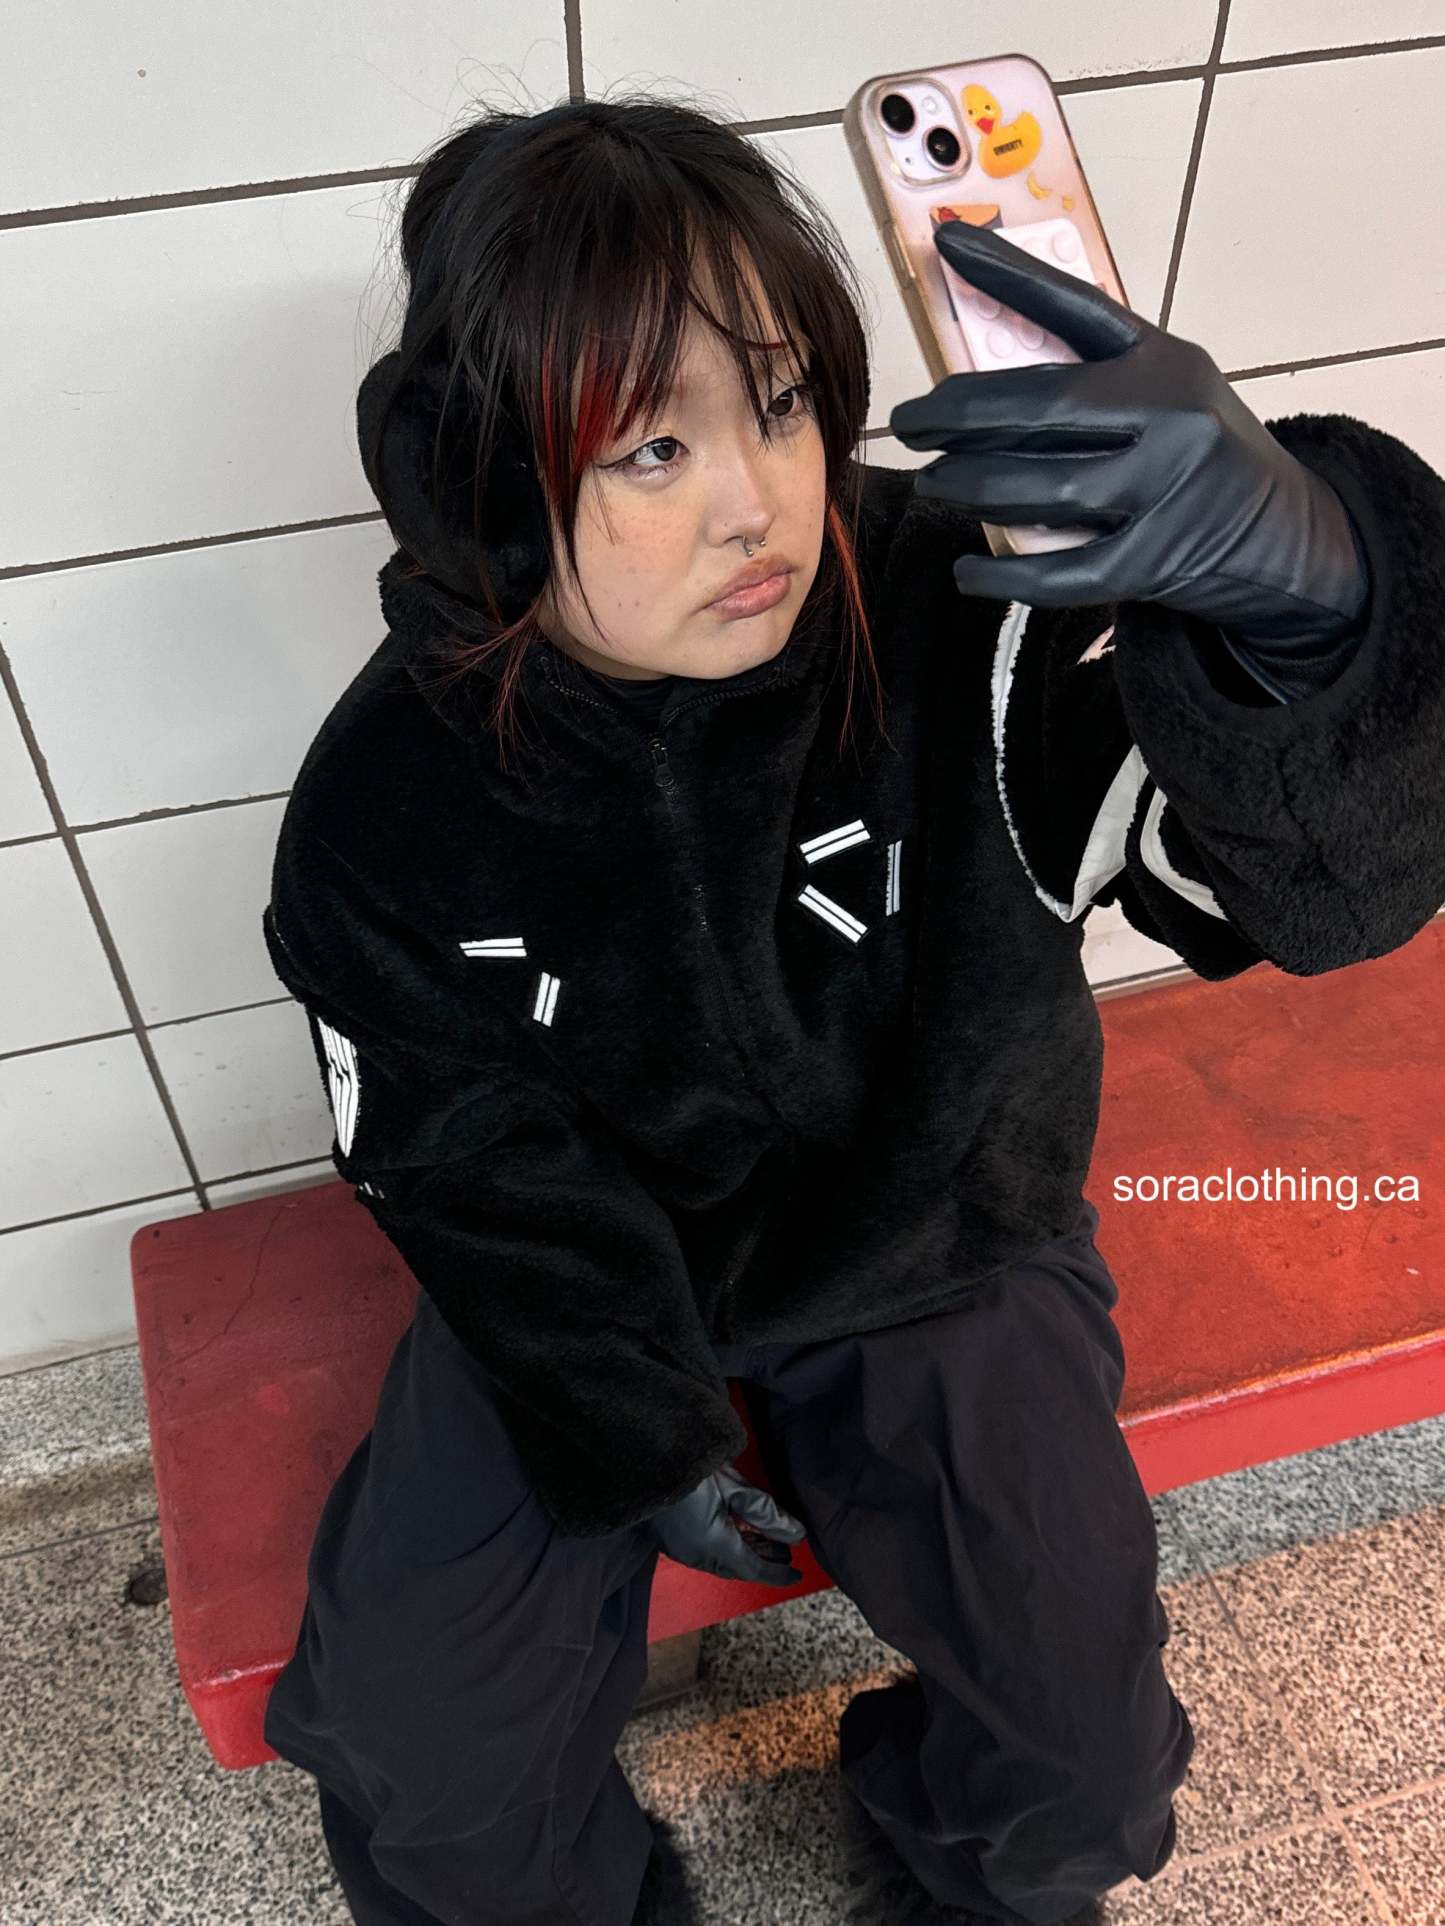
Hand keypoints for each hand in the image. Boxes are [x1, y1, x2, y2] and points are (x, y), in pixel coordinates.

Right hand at [646, 1461, 806, 1586]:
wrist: (648, 1454)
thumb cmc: (694, 1466)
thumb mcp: (736, 1488)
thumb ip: (767, 1514)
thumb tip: (797, 1535)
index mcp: (714, 1545)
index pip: (754, 1569)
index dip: (777, 1574)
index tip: (796, 1575)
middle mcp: (696, 1555)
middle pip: (736, 1568)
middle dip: (761, 1561)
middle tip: (784, 1551)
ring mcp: (679, 1549)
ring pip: (719, 1561)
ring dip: (743, 1553)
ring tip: (764, 1540)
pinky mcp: (669, 1538)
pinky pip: (703, 1552)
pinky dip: (724, 1547)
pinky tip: (734, 1532)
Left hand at [889, 220, 1368, 642]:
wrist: (1287, 536)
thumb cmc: (1201, 454)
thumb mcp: (1168, 388)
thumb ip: (1093, 375)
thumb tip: (981, 366)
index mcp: (1164, 363)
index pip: (1076, 308)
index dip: (1009, 275)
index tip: (948, 246)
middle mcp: (1171, 419)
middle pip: (1041, 409)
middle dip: (959, 417)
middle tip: (909, 424)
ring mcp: (1166, 494)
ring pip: (1043, 491)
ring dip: (971, 487)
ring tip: (933, 482)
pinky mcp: (1156, 562)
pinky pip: (1063, 573)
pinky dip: (1006, 575)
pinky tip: (967, 572)